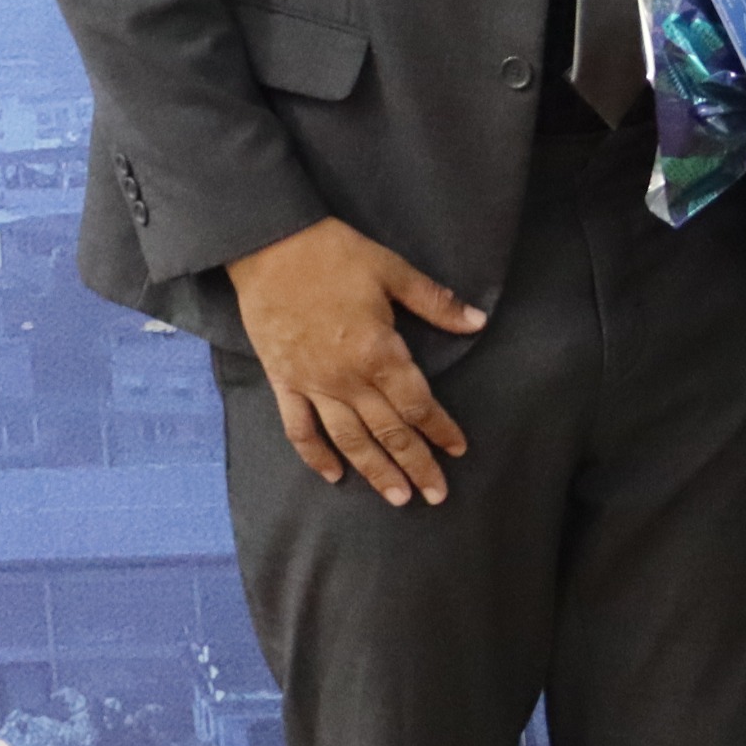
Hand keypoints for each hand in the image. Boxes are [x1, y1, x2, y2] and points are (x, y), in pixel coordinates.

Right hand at [222, 216, 485, 505]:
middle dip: (415, 465)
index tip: (458, 450)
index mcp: (378, 352)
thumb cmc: (334, 254)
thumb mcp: (392, 271)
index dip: (440, 429)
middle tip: (436, 495)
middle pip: (387, 431)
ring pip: (348, 439)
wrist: (268, 247)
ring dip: (374, 471)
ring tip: (397, 498)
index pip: (417, 404)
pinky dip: (315, 456)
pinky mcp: (283, 381)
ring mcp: (312, 384)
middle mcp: (347, 378)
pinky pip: (299, 429)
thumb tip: (477, 321)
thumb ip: (435, 303)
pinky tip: (333, 476)